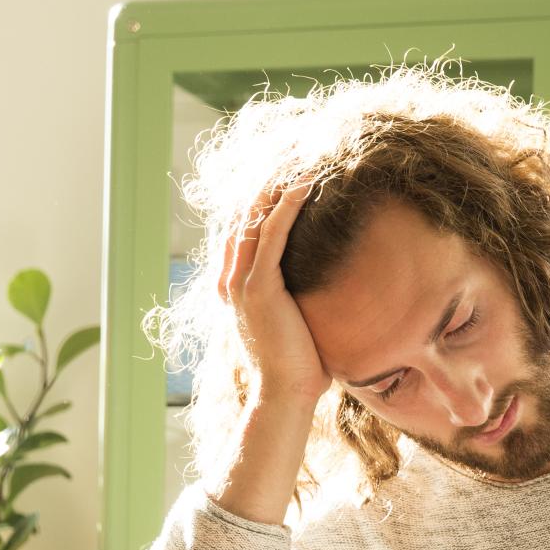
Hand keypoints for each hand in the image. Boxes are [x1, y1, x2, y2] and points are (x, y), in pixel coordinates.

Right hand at [218, 179, 330, 406]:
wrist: (284, 395)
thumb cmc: (296, 367)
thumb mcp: (291, 325)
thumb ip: (293, 301)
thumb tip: (319, 289)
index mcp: (233, 289)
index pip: (240, 232)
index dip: (258, 201)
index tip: (283, 175)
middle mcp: (230, 281)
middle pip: (241, 216)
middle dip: (264, 183)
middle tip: (291, 154)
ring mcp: (241, 283)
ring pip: (254, 218)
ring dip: (277, 185)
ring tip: (300, 158)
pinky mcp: (259, 287)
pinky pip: (271, 234)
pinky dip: (288, 205)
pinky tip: (306, 183)